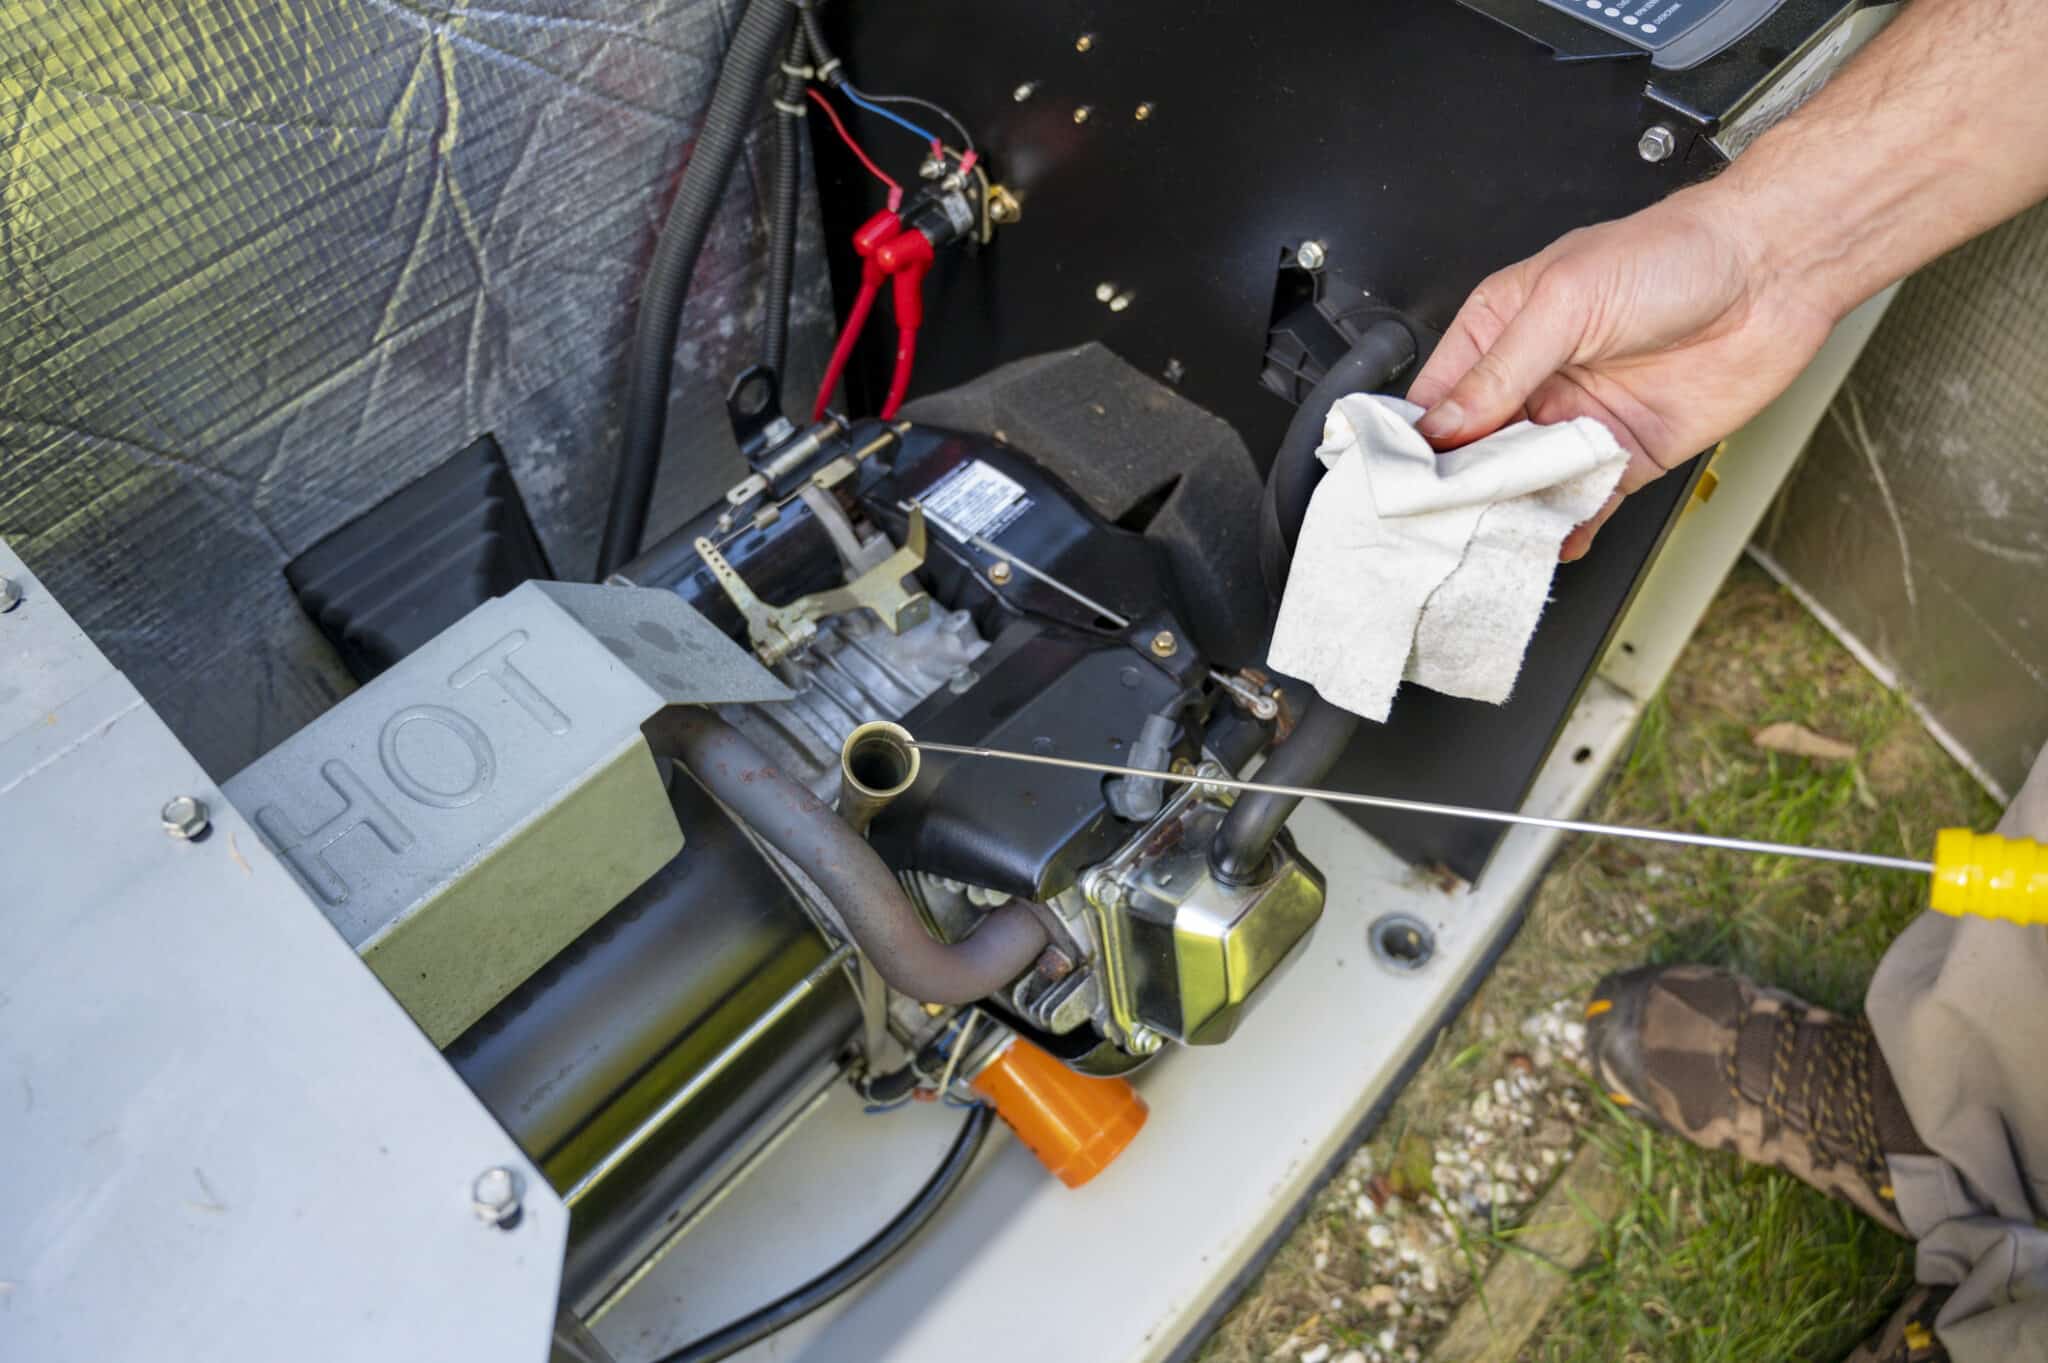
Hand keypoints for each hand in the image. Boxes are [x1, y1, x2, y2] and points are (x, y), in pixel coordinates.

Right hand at [1405, 188, 1838, 558]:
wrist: (1775, 271)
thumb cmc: (1675, 253)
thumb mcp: (1566, 301)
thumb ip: (1502, 370)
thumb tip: (1445, 425)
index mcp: (1500, 331)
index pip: (1435, 400)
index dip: (1414, 443)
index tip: (1401, 481)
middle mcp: (1532, 381)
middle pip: (1473, 454)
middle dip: (1459, 490)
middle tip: (1443, 523)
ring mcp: (1577, 422)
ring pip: (1523, 486)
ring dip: (1509, 513)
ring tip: (1492, 540)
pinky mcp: (1624, 455)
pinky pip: (1583, 504)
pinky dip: (1566, 529)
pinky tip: (1551, 542)